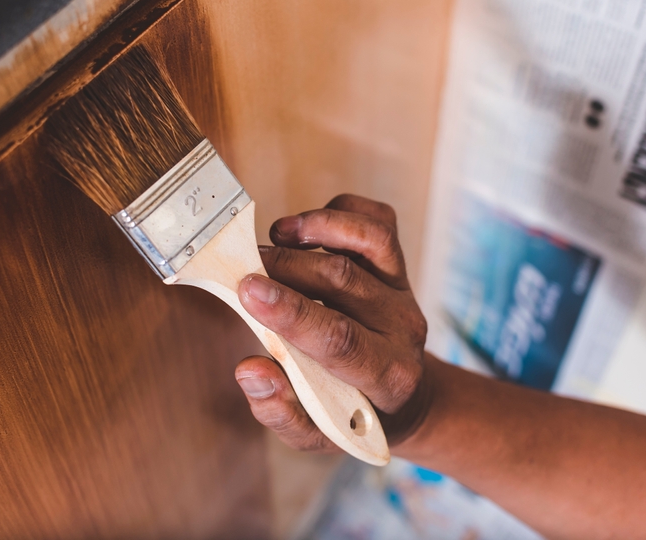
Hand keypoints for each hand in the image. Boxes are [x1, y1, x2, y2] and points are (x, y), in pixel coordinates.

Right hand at [234, 194, 432, 451]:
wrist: (403, 397)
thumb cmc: (350, 413)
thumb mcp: (315, 434)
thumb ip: (280, 411)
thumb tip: (250, 370)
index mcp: (385, 374)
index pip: (339, 337)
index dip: (291, 311)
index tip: (247, 290)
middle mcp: (402, 327)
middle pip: (342, 281)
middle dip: (284, 268)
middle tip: (242, 269)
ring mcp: (402, 290)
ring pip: (369, 239)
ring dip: (315, 228)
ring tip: (275, 237)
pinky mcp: (398, 263)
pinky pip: (377, 220)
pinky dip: (340, 211)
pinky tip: (304, 230)